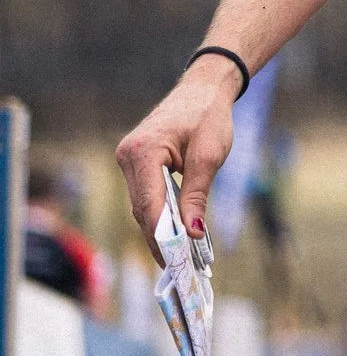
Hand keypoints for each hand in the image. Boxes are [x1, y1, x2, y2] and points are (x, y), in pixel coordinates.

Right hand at [115, 62, 239, 263]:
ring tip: (180, 255)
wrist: (204, 89)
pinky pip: (146, 194)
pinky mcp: (135, 162)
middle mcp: (127, 156)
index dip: (161, 236)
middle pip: (142, 208)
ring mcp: (128, 159)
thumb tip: (193, 233)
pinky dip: (160, 213)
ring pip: (142, 204)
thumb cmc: (209, 116)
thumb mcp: (210, 156)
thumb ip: (197, 194)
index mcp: (142, 152)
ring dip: (160, 228)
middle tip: (179, 266)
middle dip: (160, 238)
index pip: (148, 204)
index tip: (175, 260)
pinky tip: (175, 231)